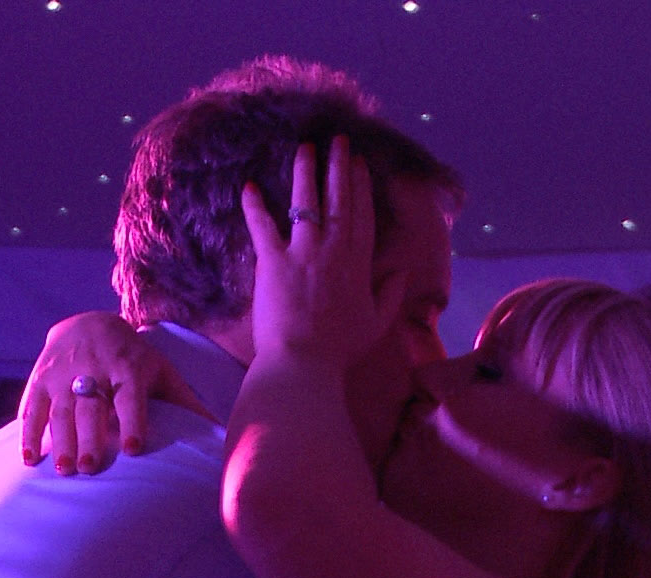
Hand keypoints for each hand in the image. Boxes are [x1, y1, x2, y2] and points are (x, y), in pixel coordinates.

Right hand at [19, 311, 211, 474]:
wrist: (88, 322)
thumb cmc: (134, 358)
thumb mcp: (161, 372)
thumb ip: (186, 402)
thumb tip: (220, 432)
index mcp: (128, 369)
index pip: (131, 397)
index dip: (134, 422)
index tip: (135, 449)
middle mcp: (95, 369)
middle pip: (92, 407)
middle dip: (90, 438)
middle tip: (90, 469)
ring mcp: (64, 373)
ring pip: (61, 410)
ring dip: (61, 441)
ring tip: (64, 470)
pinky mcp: (41, 378)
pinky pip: (32, 406)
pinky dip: (29, 432)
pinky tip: (29, 459)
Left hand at [241, 138, 405, 373]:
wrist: (303, 363)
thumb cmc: (339, 349)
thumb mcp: (375, 323)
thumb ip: (390, 295)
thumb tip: (401, 272)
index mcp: (358, 265)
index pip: (362, 216)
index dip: (361, 187)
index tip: (359, 163)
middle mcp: (333, 251)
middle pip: (338, 200)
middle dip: (338, 167)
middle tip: (337, 140)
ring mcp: (303, 254)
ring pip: (305, 203)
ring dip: (304, 172)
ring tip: (303, 147)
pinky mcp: (273, 262)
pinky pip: (263, 226)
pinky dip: (254, 205)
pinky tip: (249, 186)